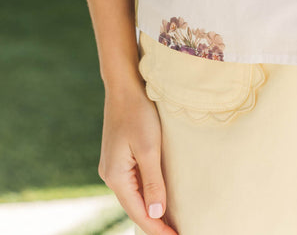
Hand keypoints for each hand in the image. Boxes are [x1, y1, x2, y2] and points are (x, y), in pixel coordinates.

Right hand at [98, 82, 177, 234]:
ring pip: (134, 195)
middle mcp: (111, 174)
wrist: (125, 85)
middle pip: (135, 207)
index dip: (156, 228)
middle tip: (177, 233)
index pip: (138, 212)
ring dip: (152, 209)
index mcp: (115, 176)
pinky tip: (159, 197)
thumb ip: (152, 182)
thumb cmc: (138, 113)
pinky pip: (135, 182)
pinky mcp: (120, 155)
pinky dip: (147, 193)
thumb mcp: (149, 148)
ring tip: (170, 222)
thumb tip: (154, 215)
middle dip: (154, 223)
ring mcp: (114, 165)